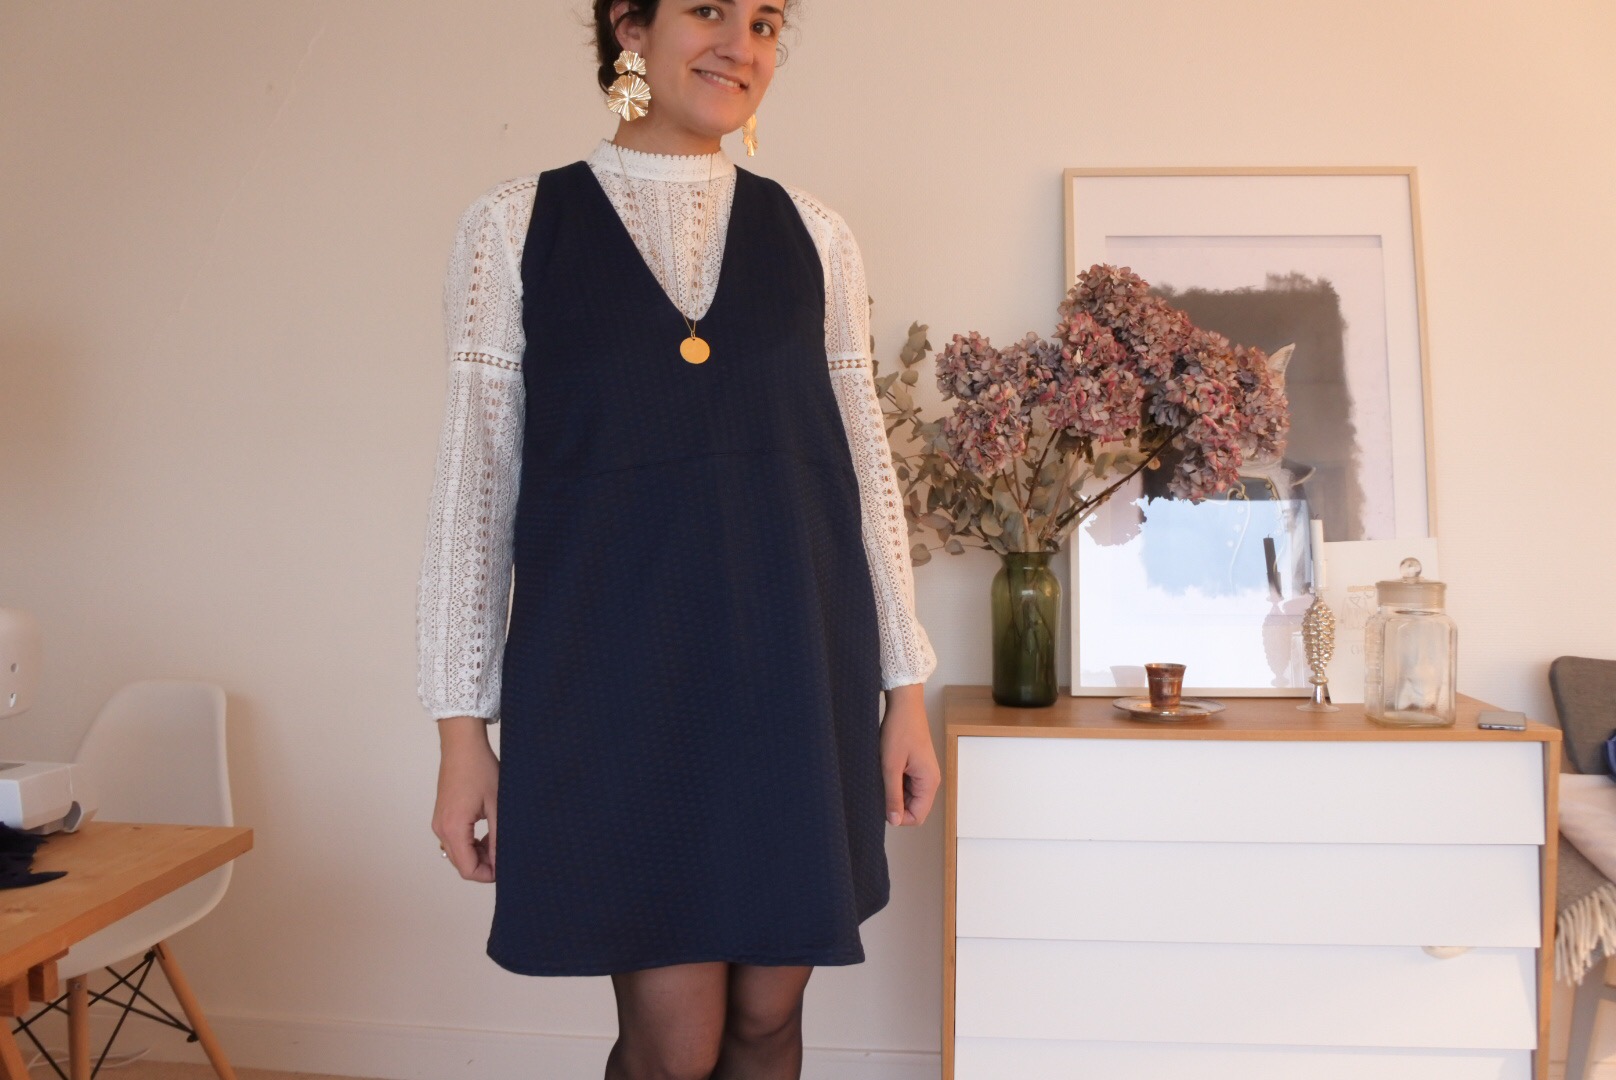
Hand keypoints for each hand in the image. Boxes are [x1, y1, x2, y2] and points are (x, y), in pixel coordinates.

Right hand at [432, 716, 498, 881]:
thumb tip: (501, 862)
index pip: (467, 869)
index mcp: (454, 829)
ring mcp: (439, 823)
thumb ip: (498, 838)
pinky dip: (470, 843)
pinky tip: (486, 833)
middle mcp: (441, 829)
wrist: (462, 746)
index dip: (487, 874)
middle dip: (483, 865)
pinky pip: (454, 840)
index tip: (505, 866)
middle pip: (461, 864)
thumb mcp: (497, 806)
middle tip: (504, 852)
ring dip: (477, 854)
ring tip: (497, 840)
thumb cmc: (480, 769)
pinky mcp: (442, 817)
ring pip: (457, 853)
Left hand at [879, 684, 938, 826]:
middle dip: (895, 803)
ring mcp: (923, 772)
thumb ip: (893, 795)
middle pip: (913, 807)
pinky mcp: (916, 766)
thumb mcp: (891, 766)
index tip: (881, 804)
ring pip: (908, 796)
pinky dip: (894, 781)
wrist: (903, 704)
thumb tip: (894, 820)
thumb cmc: (899, 730)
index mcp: (929, 782)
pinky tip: (885, 768)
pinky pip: (906, 783)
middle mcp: (930, 780)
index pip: (917, 816)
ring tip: (882, 774)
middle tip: (879, 787)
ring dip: (893, 791)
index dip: (898, 817)